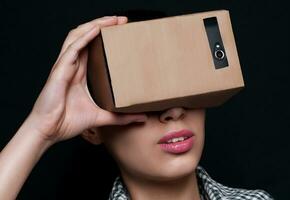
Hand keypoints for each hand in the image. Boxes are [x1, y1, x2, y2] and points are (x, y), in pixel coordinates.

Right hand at [25, 16, 147, 144]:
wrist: (49, 131)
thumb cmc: (68, 122)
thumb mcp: (101, 117)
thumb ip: (120, 117)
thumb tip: (141, 118)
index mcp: (79, 73)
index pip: (92, 47)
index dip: (104, 36)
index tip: (122, 30)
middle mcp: (72, 66)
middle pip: (86, 37)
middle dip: (102, 25)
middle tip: (122, 21)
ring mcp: (65, 66)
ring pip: (78, 36)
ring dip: (95, 25)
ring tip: (112, 20)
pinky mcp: (60, 70)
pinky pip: (72, 48)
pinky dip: (84, 37)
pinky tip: (97, 29)